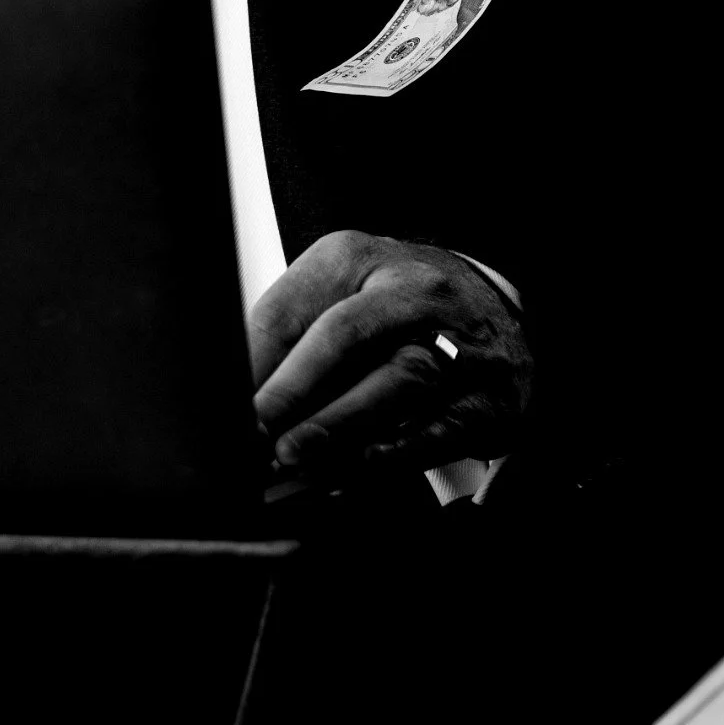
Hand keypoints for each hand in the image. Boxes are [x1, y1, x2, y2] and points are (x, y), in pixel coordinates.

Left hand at [248, 229, 532, 480]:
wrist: (498, 310)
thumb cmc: (396, 308)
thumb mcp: (341, 293)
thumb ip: (290, 338)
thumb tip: (236, 397)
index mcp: (354, 260)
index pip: (291, 309)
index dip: (251, 362)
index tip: (225, 406)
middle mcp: (408, 293)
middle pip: (343, 337)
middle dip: (292, 390)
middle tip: (253, 433)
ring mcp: (455, 343)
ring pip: (395, 382)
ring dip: (339, 425)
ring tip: (293, 456)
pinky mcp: (487, 398)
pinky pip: (442, 425)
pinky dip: (400, 449)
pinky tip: (364, 465)